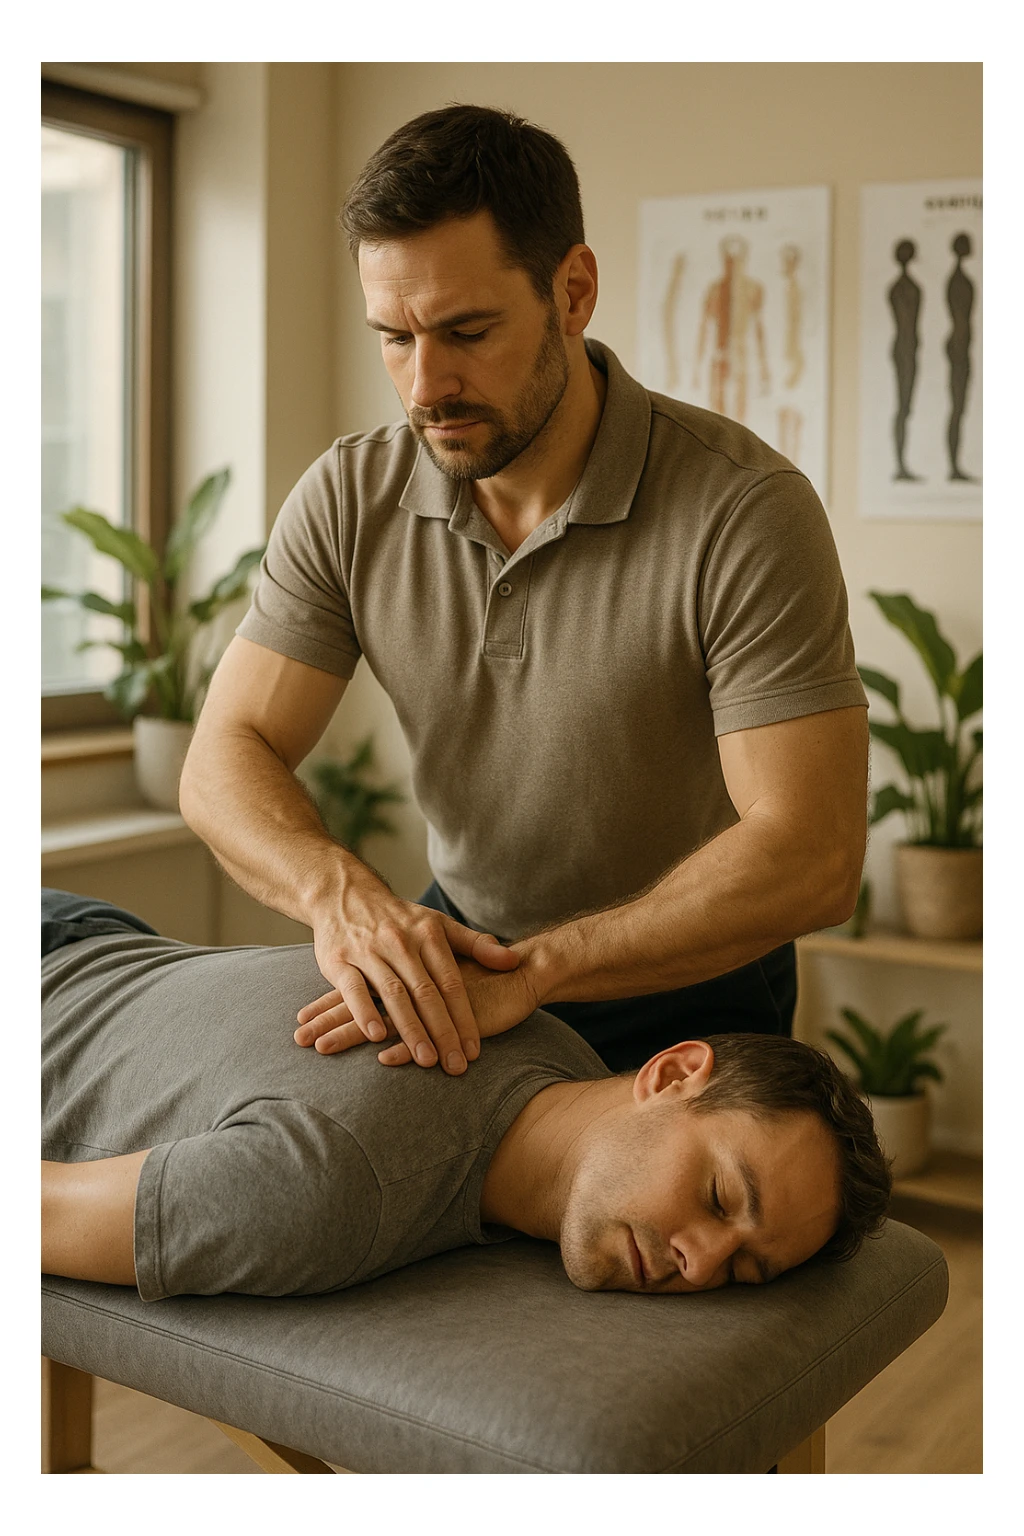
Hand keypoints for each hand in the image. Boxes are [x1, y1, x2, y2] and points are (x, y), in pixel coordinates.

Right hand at [308, 865, 519, 1074]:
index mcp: (429, 936)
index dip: (464, 1017)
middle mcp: (401, 943)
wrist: (345, 894)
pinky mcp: (340, 961)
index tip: (474, 1051)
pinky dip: (365, 1012)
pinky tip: (377, 1036)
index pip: (451, 983)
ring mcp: (369, 951)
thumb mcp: (439, 924)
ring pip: (394, 994)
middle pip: (426, 993)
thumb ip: (476, 945)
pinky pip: (354, 989)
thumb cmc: (399, 918)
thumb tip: (513, 961)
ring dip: (411, 1029)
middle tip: (455, 1065)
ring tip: (426, 1060)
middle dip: (443, 1032)